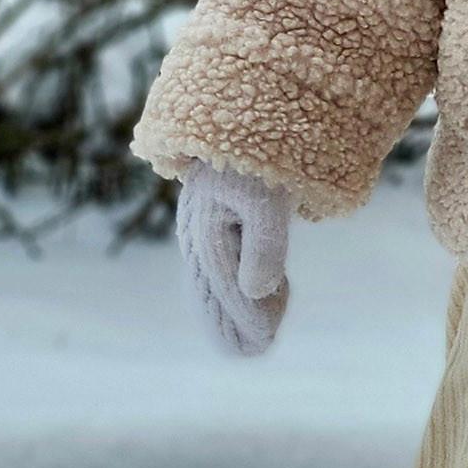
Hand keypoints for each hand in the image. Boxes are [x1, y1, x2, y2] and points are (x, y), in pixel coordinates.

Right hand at [175, 158, 292, 355]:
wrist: (242, 116)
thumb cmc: (259, 158)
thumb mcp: (267, 199)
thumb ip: (263, 245)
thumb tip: (256, 291)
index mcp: (207, 230)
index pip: (226, 286)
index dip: (244, 317)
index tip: (262, 342)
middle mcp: (198, 234)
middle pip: (211, 291)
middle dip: (230, 324)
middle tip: (253, 351)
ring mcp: (203, 229)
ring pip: (215, 281)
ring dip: (234, 310)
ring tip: (258, 336)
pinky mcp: (214, 223)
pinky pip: (222, 265)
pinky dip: (238, 289)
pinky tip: (268, 297)